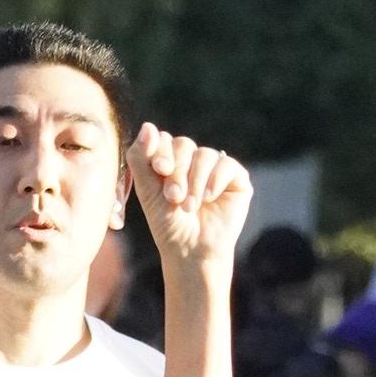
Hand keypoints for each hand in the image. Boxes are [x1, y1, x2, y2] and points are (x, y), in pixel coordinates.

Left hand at [125, 125, 252, 277]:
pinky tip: (209, 199)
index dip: (161, 151)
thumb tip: (147, 126)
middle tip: (173, 197)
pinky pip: (226, 164)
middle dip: (177, 171)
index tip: (160, 168)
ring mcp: (215, 167)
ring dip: (194, 181)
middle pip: (184, 145)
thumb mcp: (147, 192)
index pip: (164, 139)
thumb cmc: (168, 225)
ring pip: (204, 155)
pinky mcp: (236, 177)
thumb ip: (140, 158)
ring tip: (189, 207)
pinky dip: (215, 181)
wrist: (190, 251)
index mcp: (170, 160)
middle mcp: (193, 160)